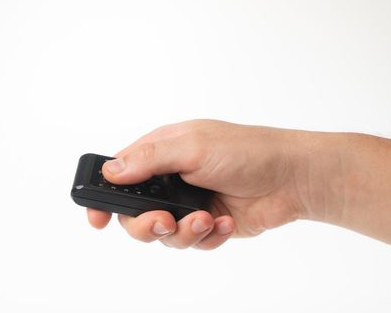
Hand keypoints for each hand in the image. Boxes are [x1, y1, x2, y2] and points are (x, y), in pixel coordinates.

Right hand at [87, 119, 308, 249]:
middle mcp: (170, 179)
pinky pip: (192, 243)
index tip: (97, 219)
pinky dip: (208, 237)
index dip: (103, 197)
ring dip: (184, 232)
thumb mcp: (194, 147)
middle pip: (135, 214)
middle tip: (165, 222)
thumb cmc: (247, 151)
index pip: (118, 175)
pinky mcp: (207, 224)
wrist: (292, 178)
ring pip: (163, 235)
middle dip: (147, 224)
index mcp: (160, 153)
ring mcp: (188, 203)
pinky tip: (225, 222)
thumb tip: (111, 170)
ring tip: (206, 219)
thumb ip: (150, 159)